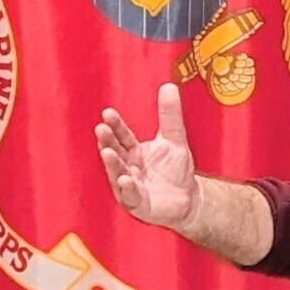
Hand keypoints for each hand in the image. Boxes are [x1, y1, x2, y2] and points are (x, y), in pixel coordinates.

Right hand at [96, 84, 200, 229]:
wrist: (188, 199)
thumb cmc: (176, 171)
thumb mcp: (175, 139)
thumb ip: (170, 115)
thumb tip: (169, 86)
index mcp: (134, 151)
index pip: (122, 135)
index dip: (115, 125)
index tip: (108, 113)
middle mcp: (128, 167)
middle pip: (115, 152)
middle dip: (107, 141)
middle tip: (101, 129)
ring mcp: (130, 186)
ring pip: (118, 173)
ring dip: (112, 163)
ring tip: (107, 152)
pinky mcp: (138, 203)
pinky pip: (130, 195)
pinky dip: (128, 188)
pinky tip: (125, 179)